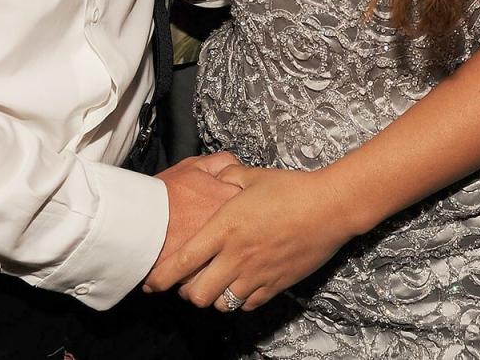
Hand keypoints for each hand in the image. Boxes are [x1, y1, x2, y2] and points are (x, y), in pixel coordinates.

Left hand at [144, 163, 352, 311]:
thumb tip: (214, 176)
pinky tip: (239, 284)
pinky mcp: (275, 286)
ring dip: (212, 297)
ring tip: (213, 282)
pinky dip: (237, 299)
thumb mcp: (252, 175)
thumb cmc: (290, 188)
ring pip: (220, 305)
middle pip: (196, 294)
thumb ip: (226, 177)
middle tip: (187, 280)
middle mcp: (236, 256)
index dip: (161, 276)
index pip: (183, 261)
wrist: (328, 207)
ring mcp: (256, 274)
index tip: (151, 281)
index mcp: (225, 228)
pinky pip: (246, 305)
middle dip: (186, 291)